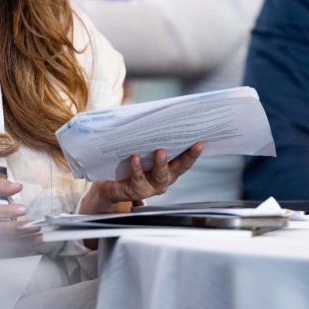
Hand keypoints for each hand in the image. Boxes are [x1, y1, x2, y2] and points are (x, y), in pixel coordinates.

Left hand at [80, 142, 204, 214]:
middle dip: (186, 157)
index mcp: (168, 170)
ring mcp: (150, 188)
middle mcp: (163, 180)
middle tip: (192, 144)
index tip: (201, 141)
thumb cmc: (128, 163)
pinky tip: (135, 157)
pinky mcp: (135, 191)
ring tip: (160, 151)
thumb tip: (158, 116)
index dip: (193, 153)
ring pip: (159, 177)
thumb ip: (150, 139)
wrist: (108, 184)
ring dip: (161, 164)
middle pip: (178, 169)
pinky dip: (137, 168)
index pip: (184, 161)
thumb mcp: (141, 149)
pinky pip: (138, 180)